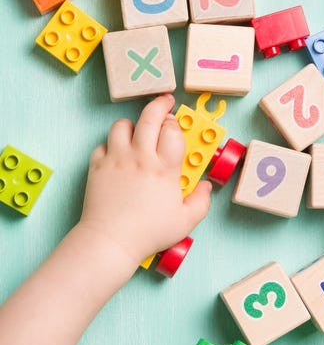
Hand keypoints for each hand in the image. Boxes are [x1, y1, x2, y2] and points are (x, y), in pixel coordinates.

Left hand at [79, 94, 211, 269]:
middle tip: (165, 102)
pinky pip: (102, 145)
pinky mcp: (97, 167)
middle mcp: (140, 157)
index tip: (176, 127)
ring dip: (132, 125)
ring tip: (138, 133)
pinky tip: (118, 155)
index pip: (172, 130)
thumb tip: (206, 187)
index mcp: (164, 168)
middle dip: (159, 105)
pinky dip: (110, 146)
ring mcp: (116, 160)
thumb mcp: (185, 222)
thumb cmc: (148, 233)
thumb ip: (201, 202)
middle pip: (149, 117)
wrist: (110, 242)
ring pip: (122, 125)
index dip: (175, 125)